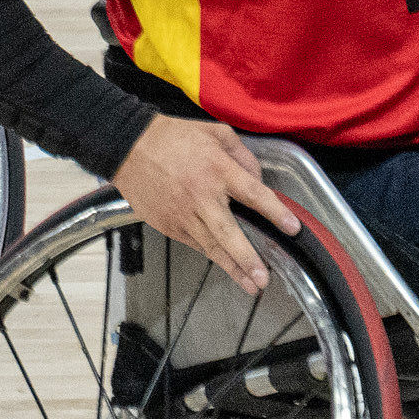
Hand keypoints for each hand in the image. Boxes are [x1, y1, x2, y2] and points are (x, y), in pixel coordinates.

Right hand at [111, 115, 298, 294]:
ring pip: (211, 246)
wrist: (126, 145)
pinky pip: (193, 242)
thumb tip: (257, 179)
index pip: (253, 195)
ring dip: (232, 267)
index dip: (275, 212)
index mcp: (217, 170)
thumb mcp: (213, 132)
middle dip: (247, 258)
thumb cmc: (171, 136)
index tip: (292, 229)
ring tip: (251, 286)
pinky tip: (224, 264)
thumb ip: (241, 154)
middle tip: (263, 278)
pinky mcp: (167, 223)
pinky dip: (210, 254)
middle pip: (229, 233)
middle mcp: (201, 195)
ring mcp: (182, 213)